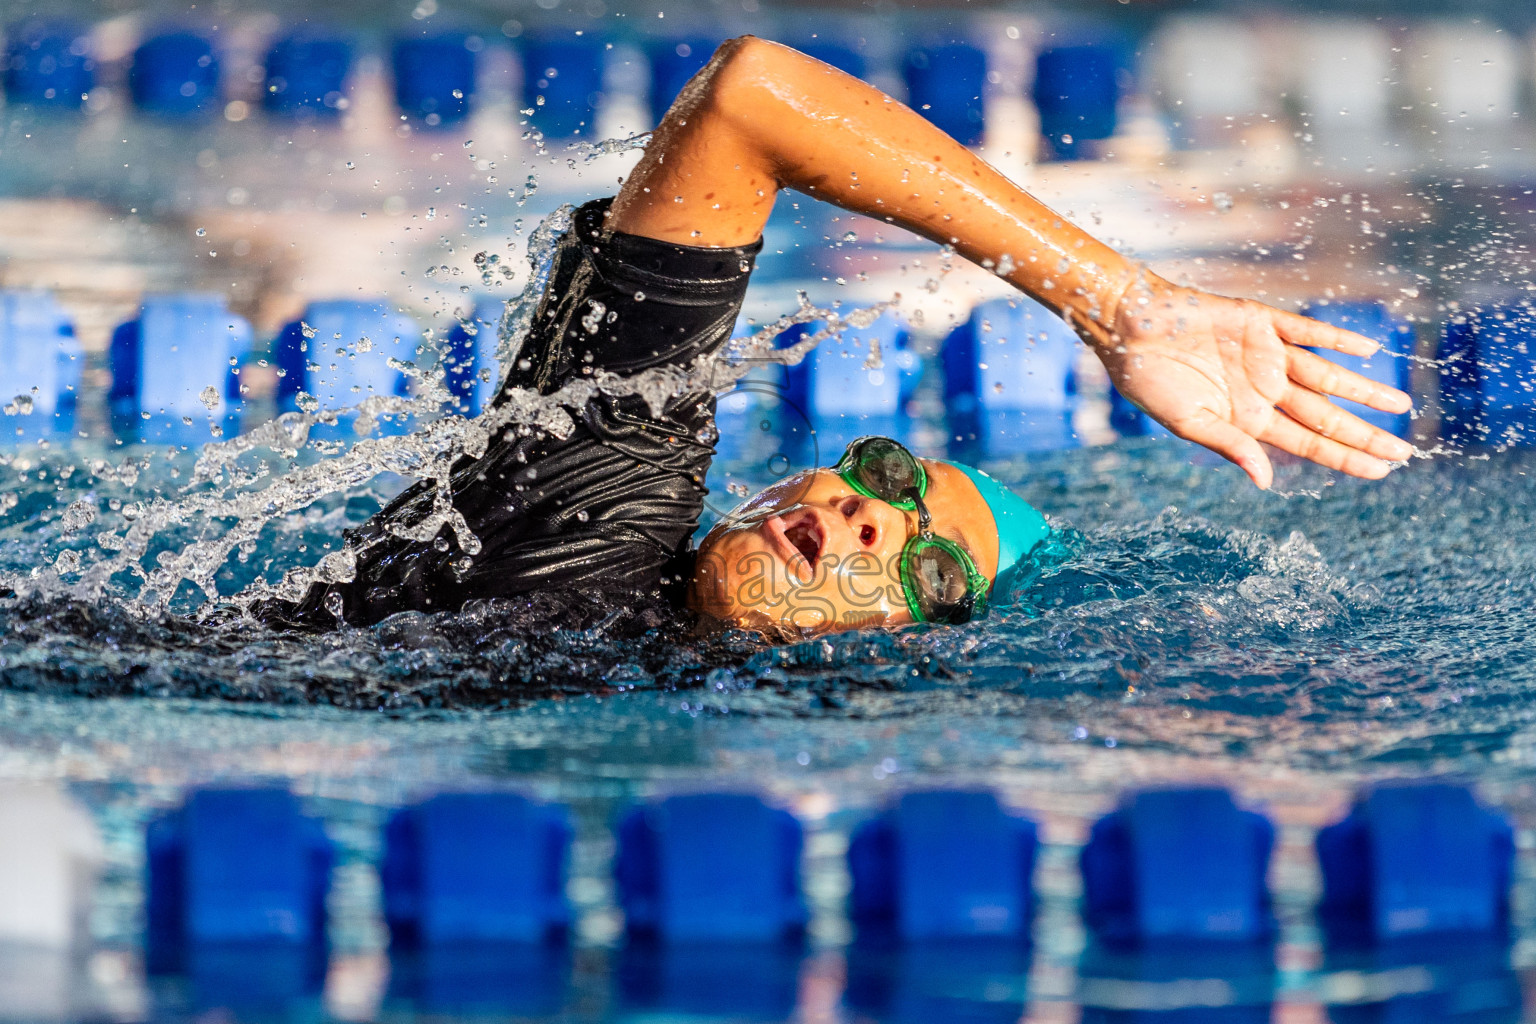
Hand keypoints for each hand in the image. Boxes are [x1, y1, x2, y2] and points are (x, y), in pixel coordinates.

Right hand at [1092, 273, 1414, 488]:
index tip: (1381, 471)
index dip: (1344, 457)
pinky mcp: (1261, 322)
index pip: (1307, 443)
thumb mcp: (1186, 422)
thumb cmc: (1148, 381)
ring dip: (1363, 390)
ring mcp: (1266, 356)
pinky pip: (1306, 332)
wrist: (1129, 328)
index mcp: (1247, 420)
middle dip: (1364, 434)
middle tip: (1405, 452)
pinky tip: (1366, 351)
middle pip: (1325, 416)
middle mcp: (1264, 390)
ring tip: (1400, 404)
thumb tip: (1265, 482)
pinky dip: (1335, 339)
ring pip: (1326, 377)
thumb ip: (1230, 447)